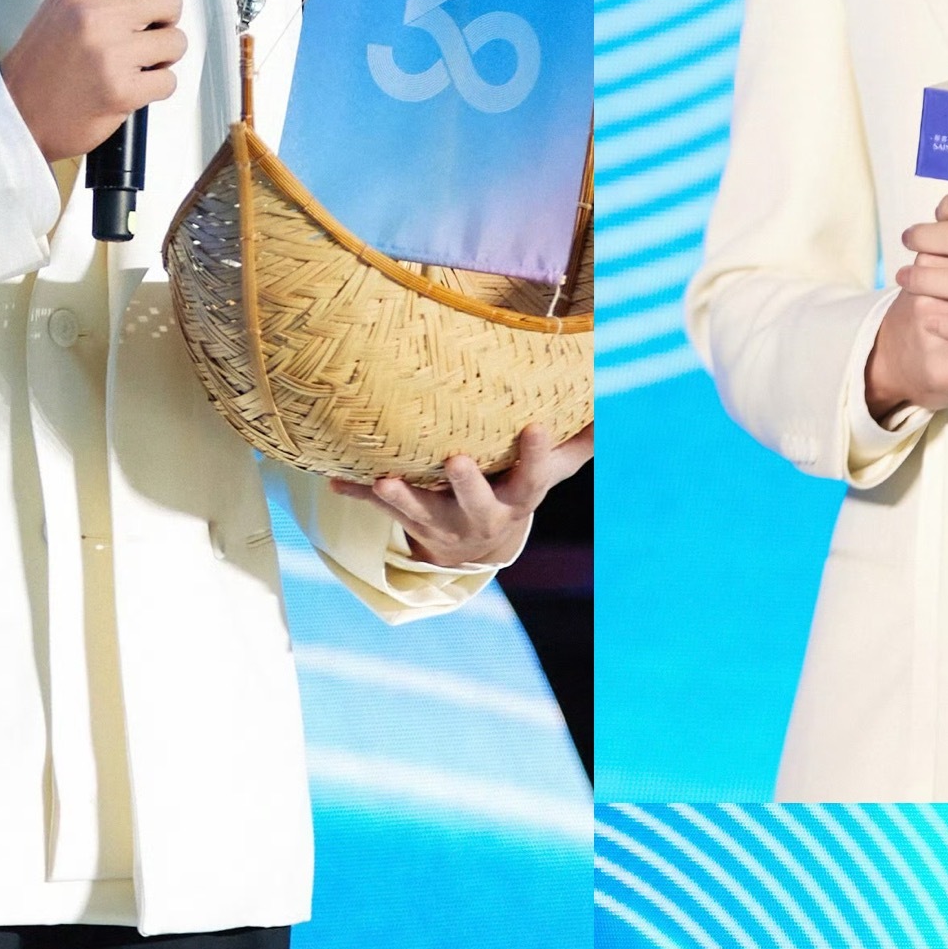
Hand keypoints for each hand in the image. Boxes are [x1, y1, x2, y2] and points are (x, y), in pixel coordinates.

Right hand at [1, 0, 186, 161]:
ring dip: (165, 55)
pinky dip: (157, 85)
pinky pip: (169, 80)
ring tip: (140, 61)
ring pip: (176, 41)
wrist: (19, 112)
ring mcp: (111, 54)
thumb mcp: (61, 7)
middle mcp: (96, 16)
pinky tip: (135, 84)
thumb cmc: (41, 64)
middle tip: (152, 31)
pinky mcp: (122, 91)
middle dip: (168, 18)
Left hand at [332, 420, 591, 569]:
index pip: (534, 478)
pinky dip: (356, 494)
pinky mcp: (409, 522)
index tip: (538, 426)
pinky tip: (333, 478)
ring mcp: (441, 523)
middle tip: (455, 460)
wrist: (477, 550)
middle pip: (475, 502)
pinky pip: (379, 510)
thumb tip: (614, 399)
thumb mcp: (551, 473)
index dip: (538, 455)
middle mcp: (480, 515)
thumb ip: (577, 441)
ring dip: (400, 498)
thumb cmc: (516, 491)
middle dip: (465, 484)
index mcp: (517, 499)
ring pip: (420, 512)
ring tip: (382, 480)